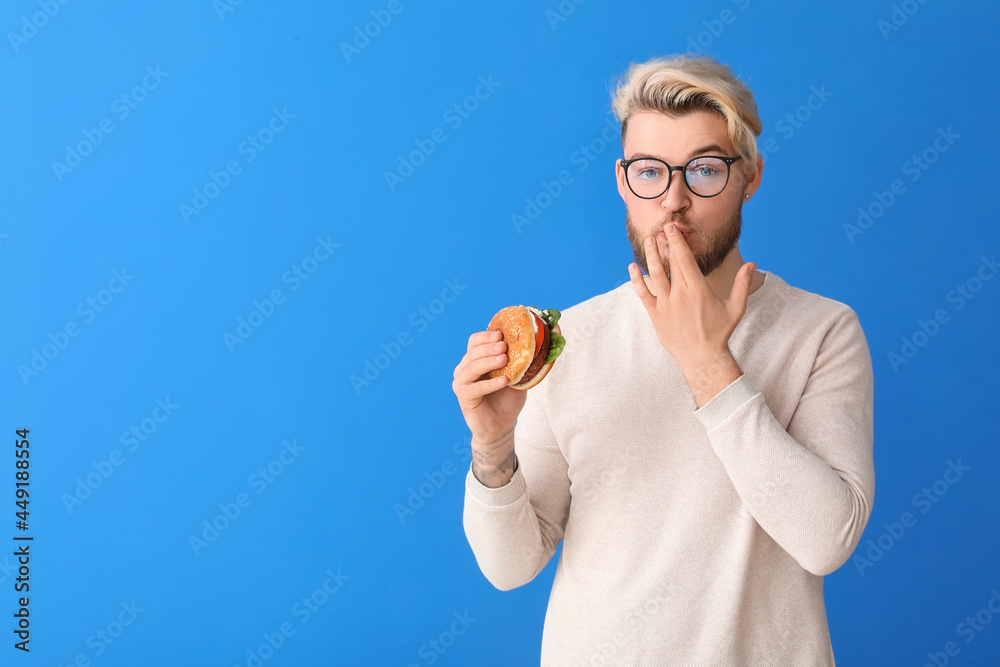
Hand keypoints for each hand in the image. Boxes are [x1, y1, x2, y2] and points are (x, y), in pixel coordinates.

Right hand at [452, 330, 525, 485]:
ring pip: (472, 367)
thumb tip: (540, 344)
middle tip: (504, 346)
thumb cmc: (507, 400)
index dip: (486, 336)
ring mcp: (461, 382)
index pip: (475, 341)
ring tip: (504, 360)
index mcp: (475, 360)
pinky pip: (475, 387)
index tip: (501, 334)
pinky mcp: (463, 397)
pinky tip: (504, 381)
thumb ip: (522, 362)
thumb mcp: (518, 377)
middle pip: (473, 352)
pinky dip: (490, 383)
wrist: (501, 426)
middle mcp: (465, 369)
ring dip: (489, 361)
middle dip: (489, 347)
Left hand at [627, 223, 752, 404]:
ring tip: (649, 240)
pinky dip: (637, 279)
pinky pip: (643, 293)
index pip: (685, 259)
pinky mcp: (656, 314)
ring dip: (650, 256)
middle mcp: (680, 294)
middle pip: (670, 263)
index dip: (677, 242)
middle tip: (660, 228)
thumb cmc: (719, 332)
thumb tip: (752, 264)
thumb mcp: (736, 307)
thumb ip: (742, 284)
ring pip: (655, 274)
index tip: (671, 228)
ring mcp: (666, 304)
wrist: (702, 357)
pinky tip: (632, 267)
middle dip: (664, 244)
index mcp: (698, 289)